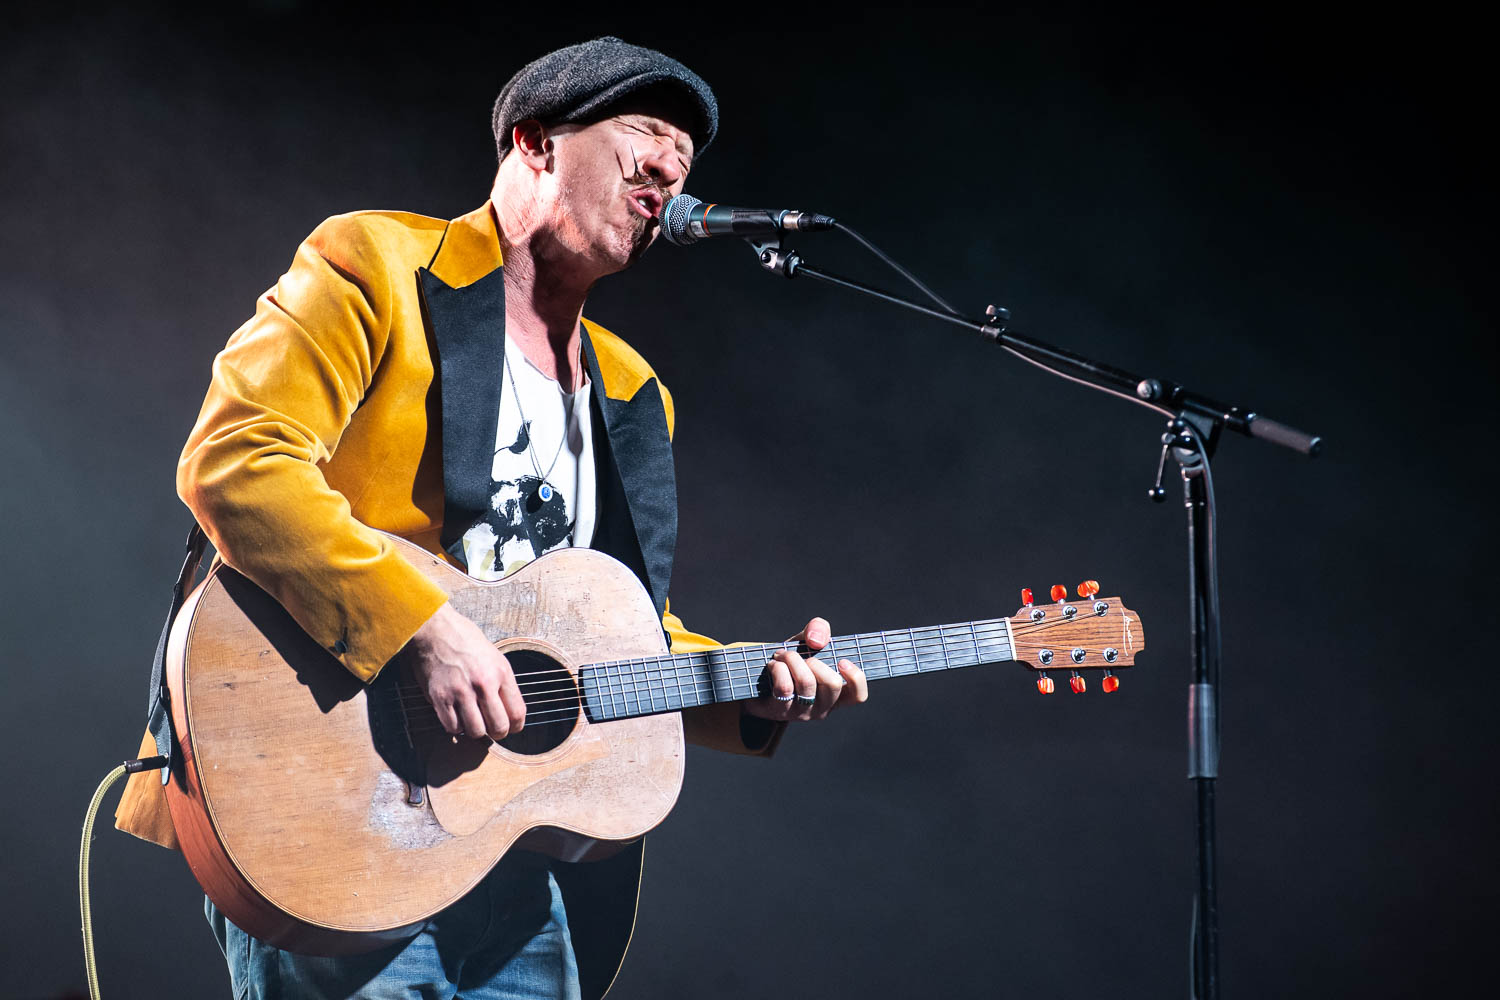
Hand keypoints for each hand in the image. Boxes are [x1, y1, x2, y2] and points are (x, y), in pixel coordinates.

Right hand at [405, 602, 526, 739]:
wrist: (435, 630)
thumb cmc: (466, 641)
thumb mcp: (495, 657)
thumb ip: (503, 684)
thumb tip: (509, 712)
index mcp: (501, 673)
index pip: (517, 713)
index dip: (515, 727)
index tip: (510, 727)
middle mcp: (483, 684)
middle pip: (499, 727)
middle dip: (497, 733)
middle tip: (491, 728)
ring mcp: (461, 692)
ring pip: (476, 732)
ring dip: (475, 730)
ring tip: (472, 720)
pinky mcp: (440, 697)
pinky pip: (452, 727)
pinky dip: (455, 726)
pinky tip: (455, 715)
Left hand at [745, 616, 868, 721]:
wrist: (757, 677)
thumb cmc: (791, 660)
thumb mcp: (807, 641)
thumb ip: (819, 630)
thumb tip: (816, 641)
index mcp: (836, 694)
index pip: (858, 696)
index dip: (855, 678)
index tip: (841, 660)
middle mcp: (823, 707)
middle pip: (832, 683)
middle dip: (813, 659)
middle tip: (795, 654)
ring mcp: (802, 713)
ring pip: (807, 682)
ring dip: (792, 659)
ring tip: (781, 655)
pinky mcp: (781, 712)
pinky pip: (785, 687)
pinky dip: (777, 668)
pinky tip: (772, 665)